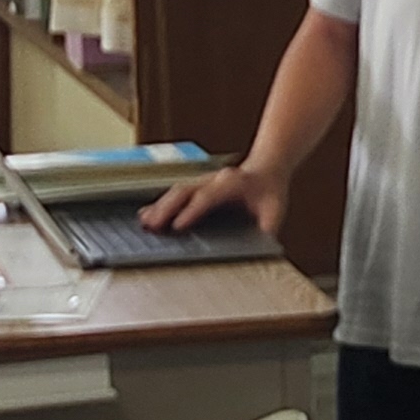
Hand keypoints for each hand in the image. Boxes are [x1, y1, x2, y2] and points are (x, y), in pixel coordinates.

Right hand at [139, 161, 287, 237]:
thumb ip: (267, 229)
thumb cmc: (269, 194)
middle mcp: (215, 179)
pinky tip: (146, 216)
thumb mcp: (275, 211)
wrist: (266, 170)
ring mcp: (203, 181)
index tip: (178, 227)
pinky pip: (175, 195)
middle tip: (152, 227)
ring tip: (144, 224)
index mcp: (234, 183)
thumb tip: (258, 249)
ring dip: (159, 207)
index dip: (192, 211)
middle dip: (167, 208)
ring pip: (176, 191)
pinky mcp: (196, 187)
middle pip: (186, 191)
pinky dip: (160, 205)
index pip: (208, 196)